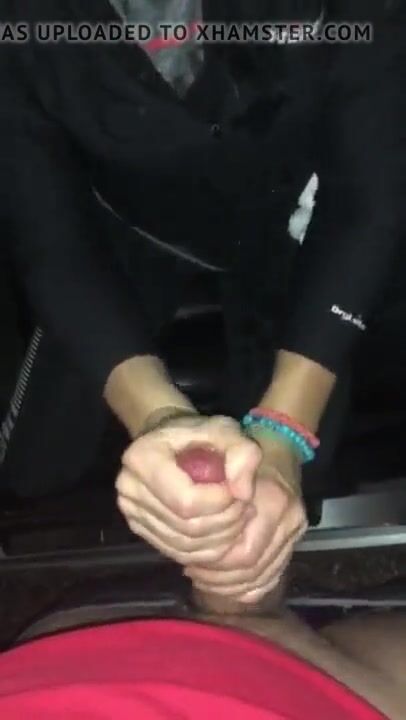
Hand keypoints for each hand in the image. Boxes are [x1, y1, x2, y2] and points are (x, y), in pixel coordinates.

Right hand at [116, 411, 260, 565]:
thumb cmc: (197, 433)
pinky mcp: (140, 530)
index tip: (239, 492)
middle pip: (186, 526)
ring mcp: (131, 513)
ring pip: (184, 545)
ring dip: (221, 538)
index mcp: (142, 458)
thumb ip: (242, 452)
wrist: (170, 442)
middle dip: (225, 522)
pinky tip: (225, 534)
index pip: (186, 500)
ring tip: (238, 518)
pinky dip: (208, 551)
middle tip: (245, 508)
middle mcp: (128, 488)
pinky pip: (178, 553)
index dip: (220, 503)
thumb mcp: (225, 429)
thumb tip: (243, 493)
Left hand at [185, 439, 307, 603]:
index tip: (190, 560)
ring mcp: (295, 532)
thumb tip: (205, 524)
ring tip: (203, 578)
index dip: (215, 564)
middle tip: (192, 571)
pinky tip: (225, 583)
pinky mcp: (294, 541)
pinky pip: (272, 576)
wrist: (277, 449)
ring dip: (230, 585)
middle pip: (253, 569)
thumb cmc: (241, 454)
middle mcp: (290, 520)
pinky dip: (248, 587)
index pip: (245, 553)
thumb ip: (217, 489)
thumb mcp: (224, 459)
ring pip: (262, 577)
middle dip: (219, 578)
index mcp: (273, 501)